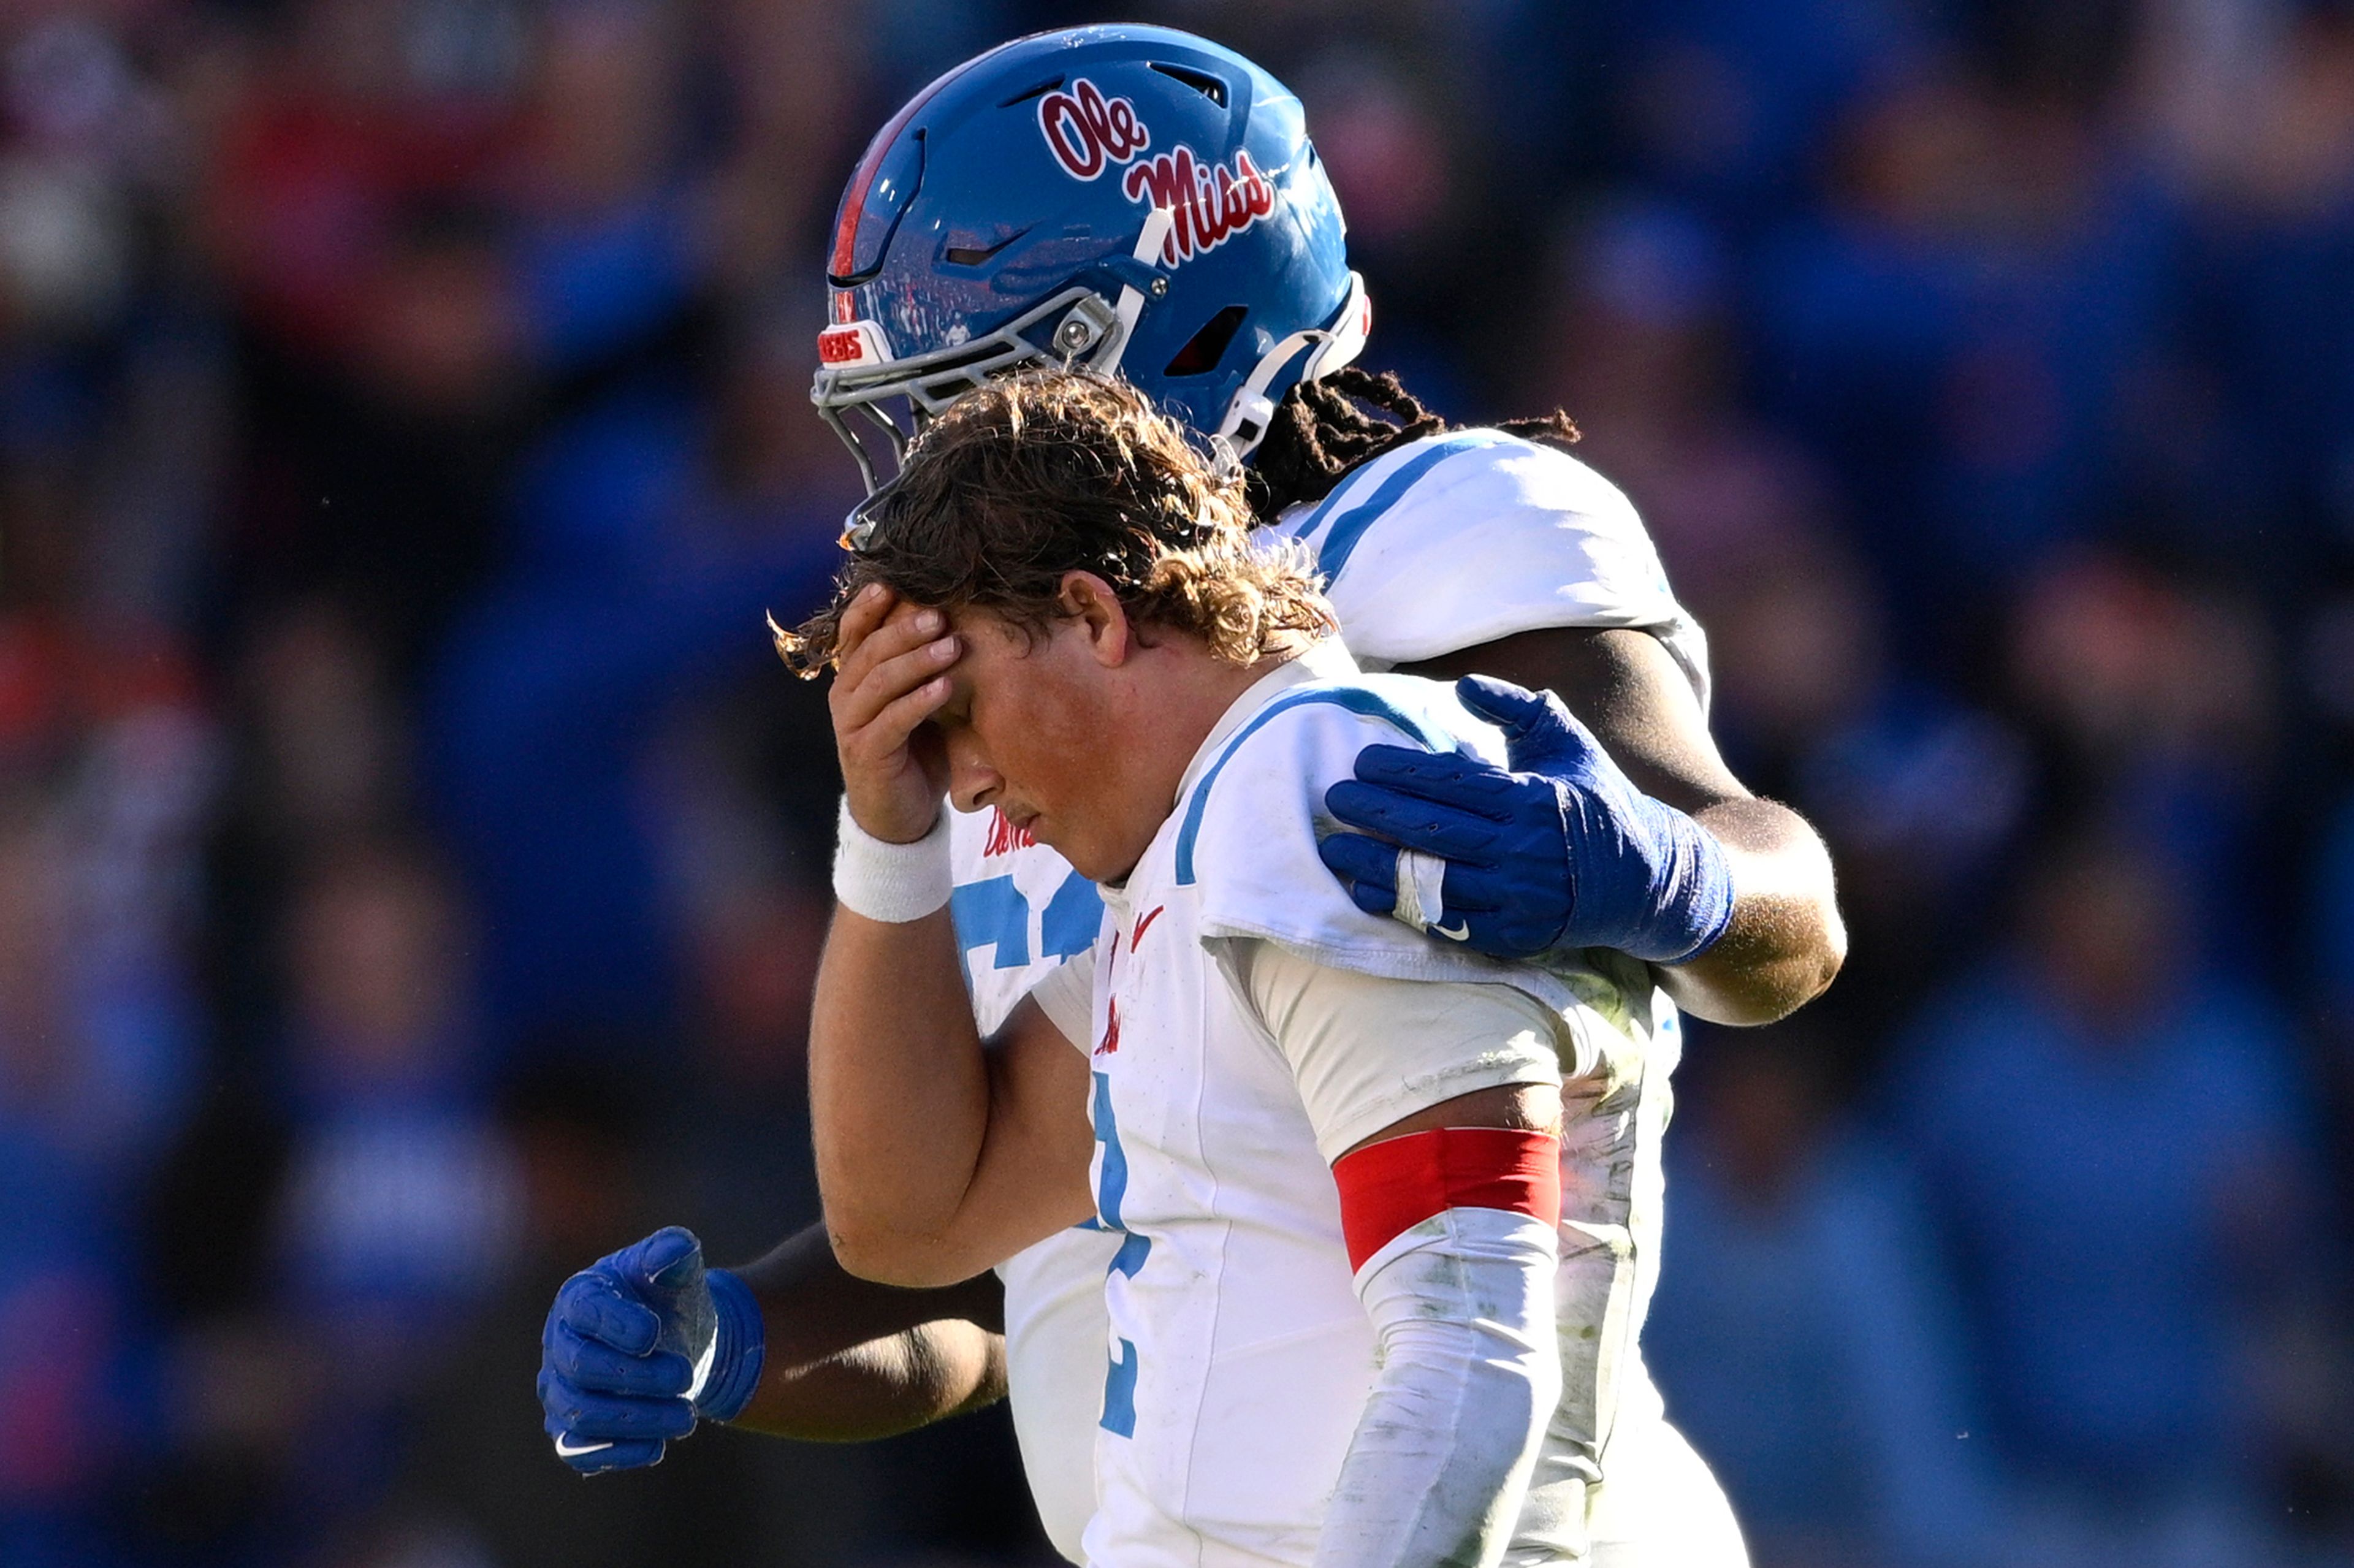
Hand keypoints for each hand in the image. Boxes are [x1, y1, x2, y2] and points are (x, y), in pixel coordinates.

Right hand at [539, 1227, 765, 1474]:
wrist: (676, 1341)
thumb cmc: (668, 1297)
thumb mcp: (678, 1268)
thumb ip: (674, 1253)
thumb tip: (675, 1250)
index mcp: (580, 1297)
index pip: (586, 1312)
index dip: (618, 1325)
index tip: (656, 1333)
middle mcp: (560, 1344)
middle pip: (582, 1369)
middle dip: (636, 1378)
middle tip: (685, 1376)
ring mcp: (560, 1390)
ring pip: (580, 1416)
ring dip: (636, 1421)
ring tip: (687, 1417)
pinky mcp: (571, 1430)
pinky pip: (579, 1451)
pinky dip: (616, 1453)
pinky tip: (658, 1448)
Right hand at [828, 584, 959, 842]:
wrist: (900, 815)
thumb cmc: (916, 753)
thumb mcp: (921, 704)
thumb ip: (926, 670)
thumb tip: (961, 623)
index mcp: (854, 679)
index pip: (855, 633)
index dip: (868, 607)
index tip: (893, 583)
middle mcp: (845, 697)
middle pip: (870, 651)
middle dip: (905, 630)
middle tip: (940, 615)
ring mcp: (852, 725)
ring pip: (879, 682)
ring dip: (917, 661)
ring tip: (952, 647)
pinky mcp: (867, 753)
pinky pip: (892, 720)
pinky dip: (919, 701)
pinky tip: (944, 687)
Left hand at [1317, 674, 1734, 964]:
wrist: (1645, 879)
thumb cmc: (1596, 800)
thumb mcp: (1567, 744)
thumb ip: (1518, 708)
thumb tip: (1464, 686)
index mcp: (1534, 798)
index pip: (1451, 781)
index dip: (1399, 771)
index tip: (1360, 761)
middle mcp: (1524, 850)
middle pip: (1431, 829)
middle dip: (1373, 812)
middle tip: (1334, 797)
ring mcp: (1517, 898)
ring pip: (1429, 879)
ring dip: (1373, 863)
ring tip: (1332, 847)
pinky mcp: (1512, 935)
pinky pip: (1443, 920)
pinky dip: (1400, 904)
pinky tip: (1366, 888)